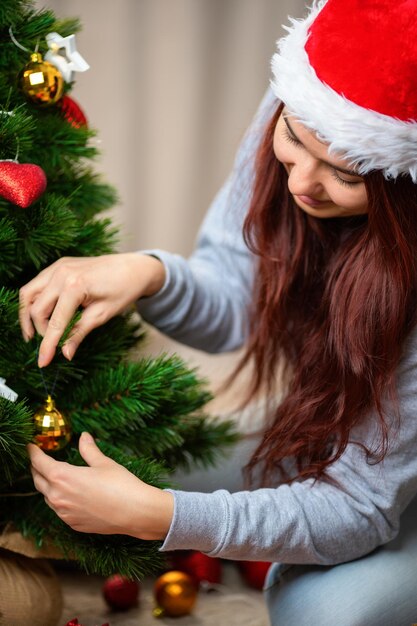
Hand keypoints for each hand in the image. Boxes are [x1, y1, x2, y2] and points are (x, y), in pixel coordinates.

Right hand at [19, 253, 165, 366]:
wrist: (134, 268)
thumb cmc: (123, 290)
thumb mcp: (102, 314)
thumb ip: (79, 332)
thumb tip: (65, 353)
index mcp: (75, 286)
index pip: (55, 322)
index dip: (47, 345)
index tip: (42, 363)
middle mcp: (61, 273)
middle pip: (35, 308)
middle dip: (39, 330)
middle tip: (51, 345)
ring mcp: (58, 267)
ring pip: (28, 294)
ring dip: (29, 315)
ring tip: (37, 333)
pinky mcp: (58, 265)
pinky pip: (36, 284)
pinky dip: (35, 301)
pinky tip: (45, 314)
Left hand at [28, 432, 173, 539]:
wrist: (134, 512)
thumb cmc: (120, 484)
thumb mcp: (103, 463)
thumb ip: (88, 450)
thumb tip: (83, 437)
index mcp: (63, 477)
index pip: (39, 463)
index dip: (33, 453)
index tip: (30, 447)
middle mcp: (58, 497)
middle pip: (38, 480)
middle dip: (36, 468)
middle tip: (39, 459)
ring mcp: (64, 513)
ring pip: (47, 497)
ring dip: (47, 485)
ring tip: (54, 476)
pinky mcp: (72, 524)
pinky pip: (59, 510)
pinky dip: (58, 500)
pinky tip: (69, 495)